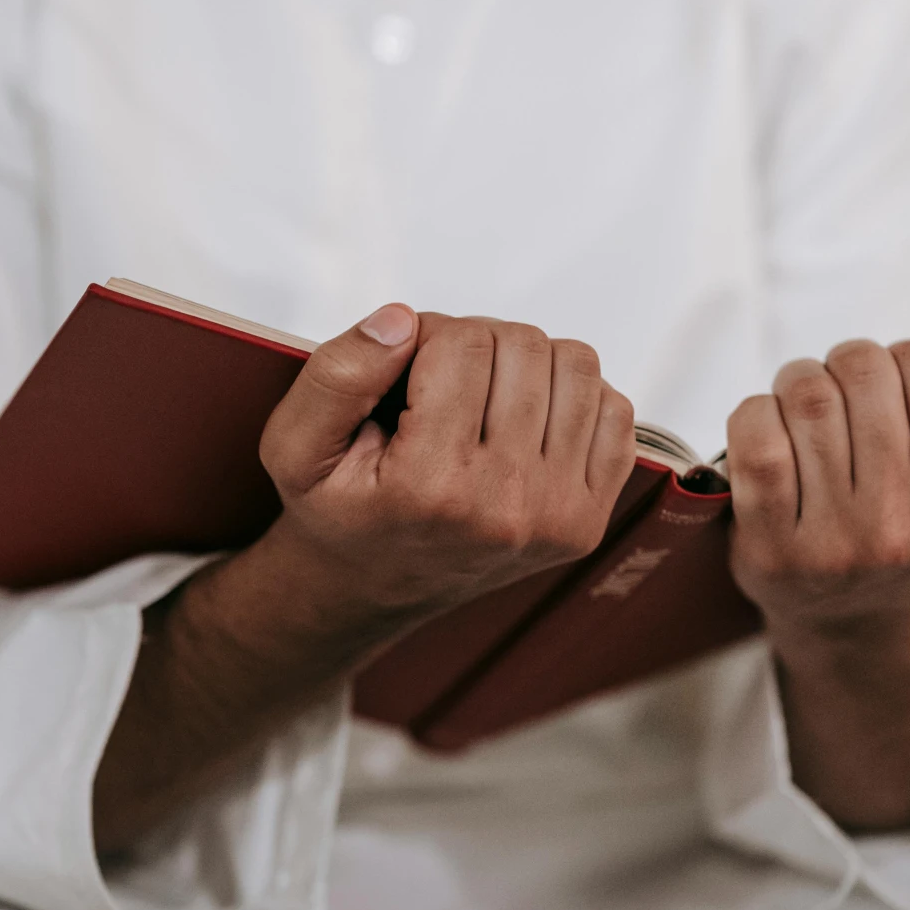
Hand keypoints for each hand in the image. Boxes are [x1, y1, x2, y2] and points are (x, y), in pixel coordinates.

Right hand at [253, 304, 636, 626]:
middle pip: (522, 347)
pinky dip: (571, 399)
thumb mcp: (294, 445)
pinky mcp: (587, 520)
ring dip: (527, 364)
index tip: (402, 370)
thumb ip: (335, 374)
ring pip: (576, 367)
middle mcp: (506, 505)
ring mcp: (556, 515)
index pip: (461, 343)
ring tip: (481, 398)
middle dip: (476, 345)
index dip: (425, 335)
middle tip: (438, 384)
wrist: (369, 590)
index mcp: (433, 486)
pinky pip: (614, 411)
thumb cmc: (335, 509)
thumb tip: (403, 320)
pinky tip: (522, 423)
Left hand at [725, 335, 909, 660]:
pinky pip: (756, 439)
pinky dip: (757, 415)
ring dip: (800, 383)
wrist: (862, 620)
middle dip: (849, 365)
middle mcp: (898, 525)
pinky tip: (775, 433)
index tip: (902, 390)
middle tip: (849, 394)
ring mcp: (831, 540)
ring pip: (806, 396)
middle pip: (861, 371)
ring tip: (812, 412)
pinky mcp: (769, 547)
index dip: (907, 360)